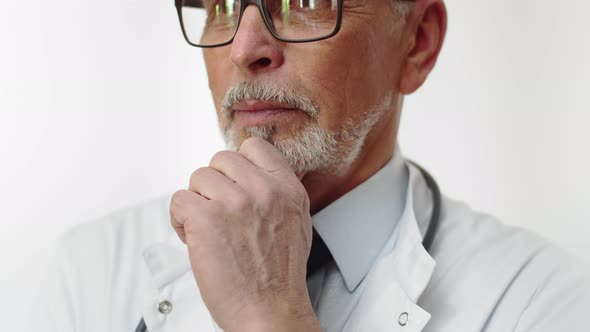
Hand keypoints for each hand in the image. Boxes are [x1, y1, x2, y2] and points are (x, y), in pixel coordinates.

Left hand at [170, 137, 320, 330]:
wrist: (269, 311)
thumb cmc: (279, 275)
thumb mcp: (296, 221)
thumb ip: (277, 191)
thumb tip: (252, 173)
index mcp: (287, 188)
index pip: (254, 146)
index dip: (237, 164)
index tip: (232, 183)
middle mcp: (263, 190)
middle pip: (221, 159)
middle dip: (214, 185)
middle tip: (218, 211)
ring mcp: (234, 202)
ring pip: (198, 178)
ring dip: (197, 202)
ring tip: (206, 228)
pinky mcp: (207, 219)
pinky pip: (179, 200)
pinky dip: (179, 219)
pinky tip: (192, 237)